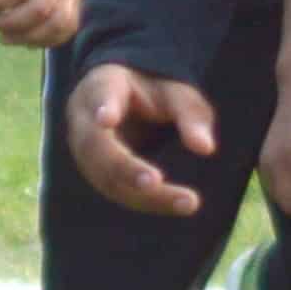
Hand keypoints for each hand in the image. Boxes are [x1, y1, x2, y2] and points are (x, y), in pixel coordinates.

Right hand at [64, 61, 217, 216]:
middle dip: (125, 167)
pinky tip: (179, 205)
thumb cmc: (157, 94)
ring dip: (144, 195)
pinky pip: (117, 191)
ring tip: (186, 202)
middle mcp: (86, 118)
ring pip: (105, 176)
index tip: (106, 119)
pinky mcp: (96, 172)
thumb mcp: (179, 95)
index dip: (104, 107)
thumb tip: (205, 148)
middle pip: (97, 146)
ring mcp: (85, 148)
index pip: (101, 94)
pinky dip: (148, 201)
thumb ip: (191, 116)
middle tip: (155, 182)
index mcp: (104, 85)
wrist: (131, 103)